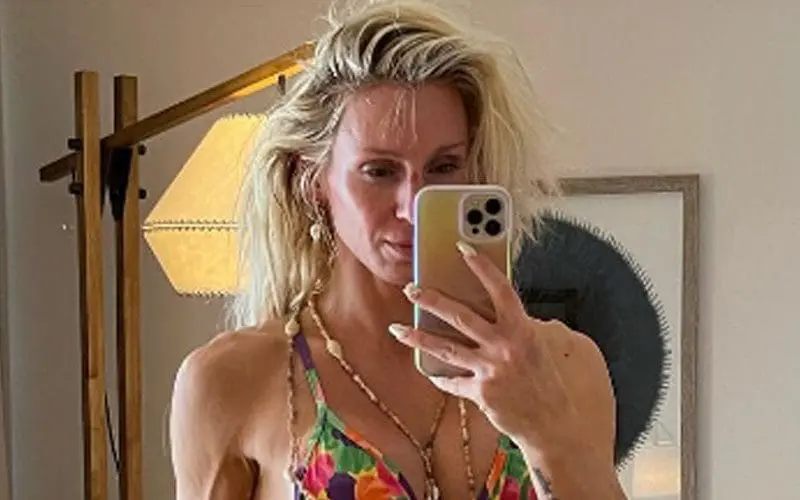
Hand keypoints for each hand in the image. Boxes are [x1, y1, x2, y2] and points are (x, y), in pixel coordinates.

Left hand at [388, 240, 613, 459]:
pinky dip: (441, 377)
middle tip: (411, 288)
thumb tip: (501, 309)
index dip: (482, 267)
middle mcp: (506, 347)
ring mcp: (491, 371)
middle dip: (432, 300)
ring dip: (419, 338)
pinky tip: (429, 372)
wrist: (554, 423)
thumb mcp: (543, 345)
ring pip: (447, 349)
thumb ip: (521, 325)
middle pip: (461, 317)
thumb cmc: (548, 382)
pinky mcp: (481, 394)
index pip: (500, 290)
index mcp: (523, 329)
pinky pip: (453, 382)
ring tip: (397, 329)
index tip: (462, 247)